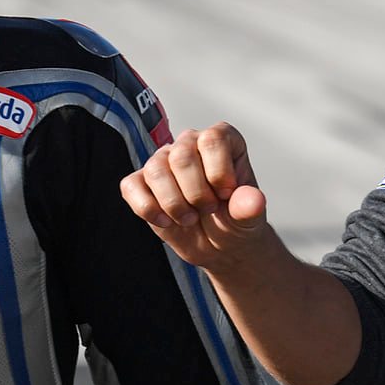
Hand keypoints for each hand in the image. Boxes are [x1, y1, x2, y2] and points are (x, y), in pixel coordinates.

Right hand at [120, 123, 280, 275]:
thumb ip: (250, 207)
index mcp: (221, 141)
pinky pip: (131, 186)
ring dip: (174, 204)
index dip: (218, 172)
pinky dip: (148, 209)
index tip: (226, 195)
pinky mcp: (142, 182)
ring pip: (156, 170)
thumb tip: (252, 200)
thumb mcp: (249, 218)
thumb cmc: (235, 221)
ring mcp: (163, 161)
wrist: (219, 245)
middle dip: (195, 193)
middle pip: (181, 156)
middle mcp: (190, 144)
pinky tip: (166, 221)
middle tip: (207, 210)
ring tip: (189, 218)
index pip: (212, 139)